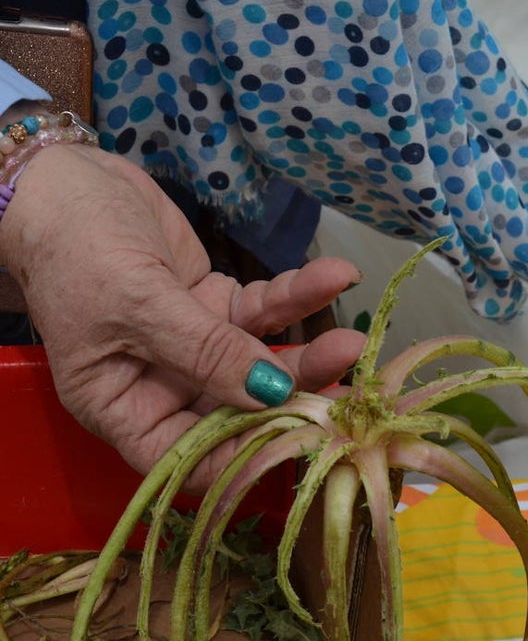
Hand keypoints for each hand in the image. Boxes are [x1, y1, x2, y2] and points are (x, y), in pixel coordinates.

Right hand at [0, 143, 365, 488]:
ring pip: (259, 362)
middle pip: (237, 412)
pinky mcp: (213, 308)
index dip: (243, 458)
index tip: (299, 439)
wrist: (63, 181)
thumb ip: (203, 351)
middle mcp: (162, 388)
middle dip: (292, 398)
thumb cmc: (74, 248)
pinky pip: (261, 311)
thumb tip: (270, 394)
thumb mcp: (136, 304)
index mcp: (124, 408)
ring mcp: (192, 348)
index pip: (190, 459)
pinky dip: (296, 296)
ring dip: (305, 349)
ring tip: (351, 338)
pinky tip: (333, 277)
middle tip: (345, 387)